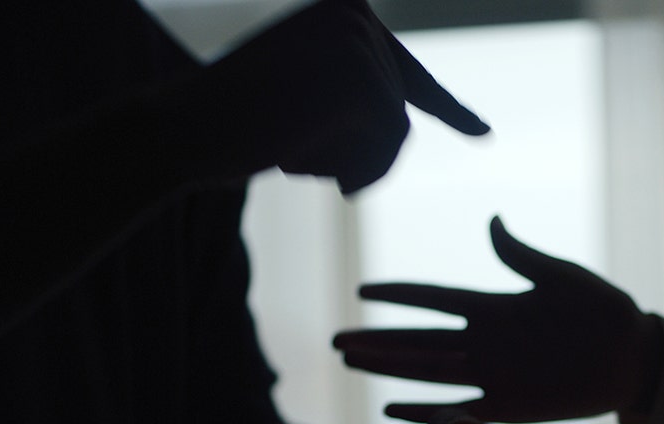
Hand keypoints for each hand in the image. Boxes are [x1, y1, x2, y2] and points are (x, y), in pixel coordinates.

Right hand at [195, 0, 488, 191]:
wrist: (181, 128)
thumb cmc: (233, 122)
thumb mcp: (301, 95)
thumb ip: (349, 95)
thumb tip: (399, 116)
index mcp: (341, 9)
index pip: (405, 72)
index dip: (448, 109)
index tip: (482, 134)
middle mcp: (356, 13)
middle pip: (397, 109)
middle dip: (360, 150)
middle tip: (290, 149)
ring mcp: (359, 42)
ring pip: (395, 132)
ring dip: (351, 161)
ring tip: (289, 151)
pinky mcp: (360, 78)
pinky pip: (387, 146)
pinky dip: (354, 169)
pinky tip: (297, 159)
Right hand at [334, 216, 663, 422]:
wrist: (635, 357)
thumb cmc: (605, 310)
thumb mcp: (563, 277)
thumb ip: (522, 257)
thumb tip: (492, 222)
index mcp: (495, 306)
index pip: (434, 299)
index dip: (398, 295)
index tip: (362, 290)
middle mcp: (485, 341)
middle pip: (418, 340)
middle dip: (378, 339)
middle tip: (336, 340)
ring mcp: (494, 374)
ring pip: (428, 372)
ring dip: (389, 370)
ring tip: (351, 364)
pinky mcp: (510, 405)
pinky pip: (461, 409)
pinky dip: (427, 412)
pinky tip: (391, 411)